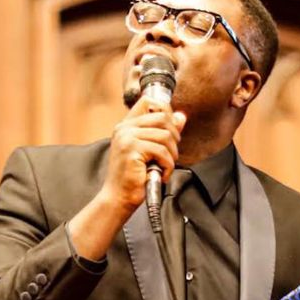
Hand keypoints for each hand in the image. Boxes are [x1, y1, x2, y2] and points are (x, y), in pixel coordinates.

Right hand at [102, 95, 186, 213]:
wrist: (118, 197)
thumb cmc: (133, 176)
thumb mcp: (150, 151)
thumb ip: (164, 132)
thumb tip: (181, 117)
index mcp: (126, 125)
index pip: (148, 101)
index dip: (164, 111)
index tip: (170, 130)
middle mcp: (124, 128)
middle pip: (162, 117)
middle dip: (173, 136)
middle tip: (170, 153)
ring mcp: (127, 138)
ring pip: (165, 135)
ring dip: (171, 154)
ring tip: (165, 166)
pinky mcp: (132, 150)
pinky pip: (161, 151)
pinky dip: (167, 165)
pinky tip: (161, 173)